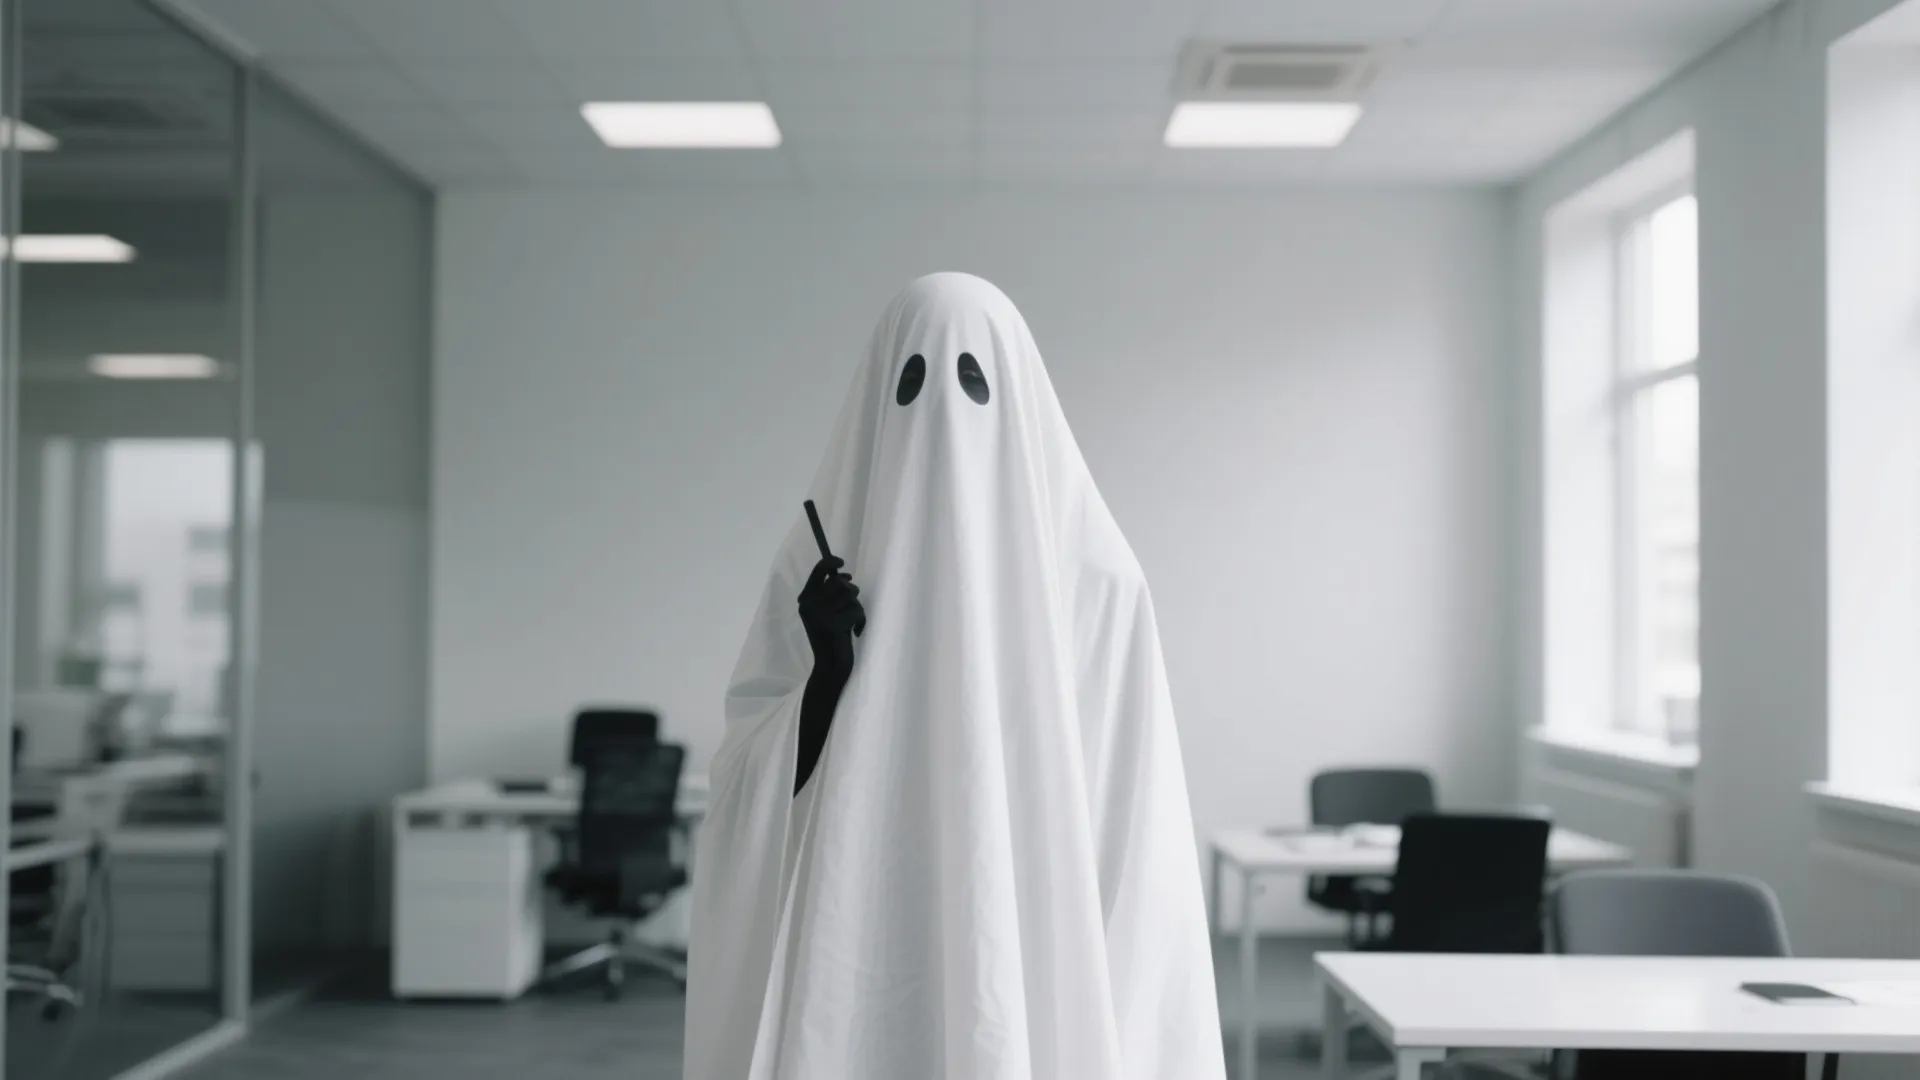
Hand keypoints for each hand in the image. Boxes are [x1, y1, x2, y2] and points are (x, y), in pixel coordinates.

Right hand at [797, 556, 864, 674]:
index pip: (818, 571)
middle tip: (852, 606)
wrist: (829, 667)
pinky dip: (861, 620)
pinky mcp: (832, 625)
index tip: (842, 562)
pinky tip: (855, 632)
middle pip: (840, 582)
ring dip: (857, 608)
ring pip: (851, 596)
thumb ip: (829, 594)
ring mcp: (819, 615)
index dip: (831, 562)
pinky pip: (856, 610)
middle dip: (852, 592)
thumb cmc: (831, 638)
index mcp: (805, 599)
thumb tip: (843, 575)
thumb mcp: (825, 612)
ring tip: (852, 621)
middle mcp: (808, 605)